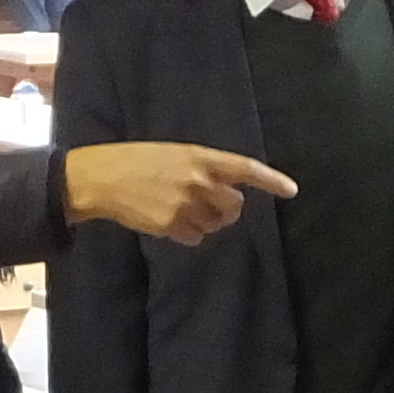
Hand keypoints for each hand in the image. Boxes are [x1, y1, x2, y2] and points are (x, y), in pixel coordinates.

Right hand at [64, 141, 294, 242]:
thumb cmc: (136, 161)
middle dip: (227, 210)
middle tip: (211, 207)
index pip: (245, 169)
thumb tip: (226, 190)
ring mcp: (186, 204)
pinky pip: (194, 238)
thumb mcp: (173, 154)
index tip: (291, 190)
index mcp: (200, 157)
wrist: (102, 178)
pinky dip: (185, 234)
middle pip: (234, 206)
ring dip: (204, 222)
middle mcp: (198, 180)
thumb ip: (201, 168)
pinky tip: (166, 220)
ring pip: (214, 225)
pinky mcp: (172, 225)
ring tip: (178, 210)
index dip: (271, 180)